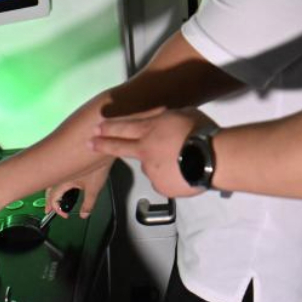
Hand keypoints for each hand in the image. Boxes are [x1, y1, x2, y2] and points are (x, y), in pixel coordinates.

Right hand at [45, 158, 113, 218]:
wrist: (101, 146)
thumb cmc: (97, 166)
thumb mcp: (94, 189)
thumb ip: (88, 204)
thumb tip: (84, 214)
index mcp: (62, 182)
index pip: (53, 199)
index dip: (58, 209)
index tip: (65, 215)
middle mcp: (59, 174)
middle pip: (48, 191)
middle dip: (49, 201)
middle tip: (48, 210)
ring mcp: (62, 167)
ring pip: (51, 181)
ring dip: (51, 192)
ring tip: (52, 198)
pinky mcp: (67, 162)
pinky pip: (56, 174)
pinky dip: (56, 181)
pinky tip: (62, 182)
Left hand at [92, 108, 206, 198]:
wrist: (210, 158)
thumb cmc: (200, 132)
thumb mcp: (184, 114)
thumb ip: (168, 120)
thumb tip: (165, 123)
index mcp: (150, 130)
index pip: (124, 127)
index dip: (109, 127)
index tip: (96, 128)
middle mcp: (145, 151)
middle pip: (120, 146)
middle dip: (103, 144)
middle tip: (91, 143)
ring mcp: (151, 171)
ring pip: (150, 166)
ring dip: (159, 164)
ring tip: (180, 162)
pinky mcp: (161, 187)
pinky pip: (163, 181)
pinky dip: (170, 177)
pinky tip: (183, 173)